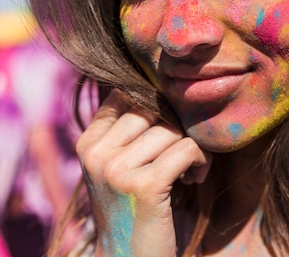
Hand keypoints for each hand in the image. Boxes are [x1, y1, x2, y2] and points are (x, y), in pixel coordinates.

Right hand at [76, 89, 211, 256]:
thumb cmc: (135, 207)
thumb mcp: (120, 165)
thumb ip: (129, 128)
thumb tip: (158, 81)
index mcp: (88, 143)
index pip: (126, 95)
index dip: (155, 106)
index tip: (167, 131)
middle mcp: (96, 154)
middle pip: (152, 108)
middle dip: (175, 127)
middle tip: (181, 153)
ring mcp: (117, 170)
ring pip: (172, 129)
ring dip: (190, 148)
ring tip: (187, 170)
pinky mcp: (145, 186)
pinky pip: (187, 149)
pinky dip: (200, 162)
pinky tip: (194, 179)